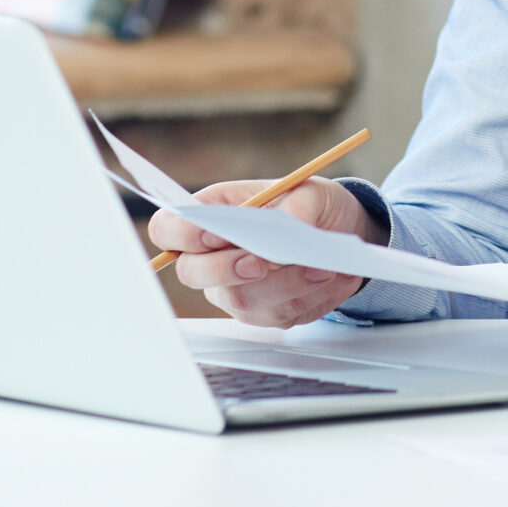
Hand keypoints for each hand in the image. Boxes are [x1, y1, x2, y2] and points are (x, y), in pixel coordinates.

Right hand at [147, 177, 374, 327]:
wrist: (339, 234)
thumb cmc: (311, 206)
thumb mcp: (312, 191)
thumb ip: (297, 205)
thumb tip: (289, 226)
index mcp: (213, 213)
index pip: (168, 227)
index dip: (182, 234)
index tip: (214, 233)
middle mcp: (212, 255)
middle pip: (191, 273)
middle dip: (226, 268)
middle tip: (261, 261)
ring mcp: (233, 288)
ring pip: (239, 299)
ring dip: (282, 284)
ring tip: (320, 268)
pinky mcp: (261, 311)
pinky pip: (273, 315)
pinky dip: (305, 297)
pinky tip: (328, 278)